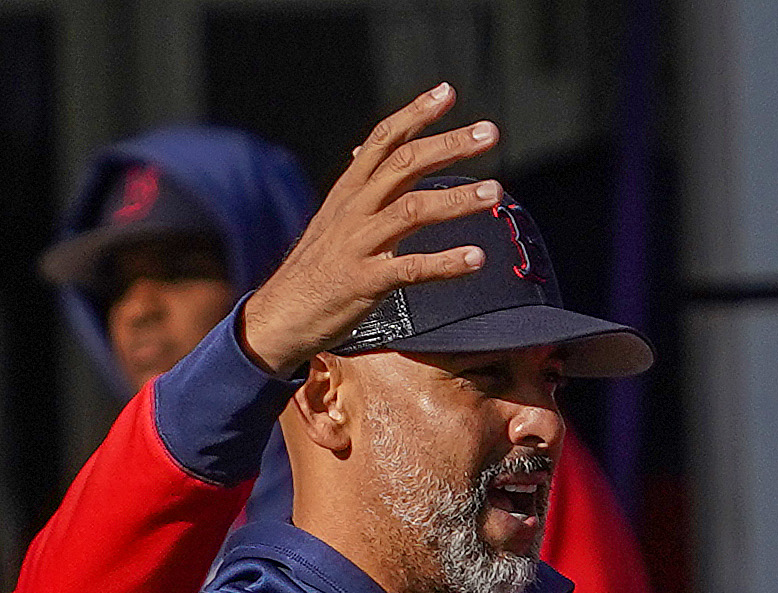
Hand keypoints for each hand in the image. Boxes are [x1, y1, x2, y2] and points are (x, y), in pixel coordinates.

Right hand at [239, 84, 504, 374]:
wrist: (280, 315)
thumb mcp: (336, 220)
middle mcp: (354, 210)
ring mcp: (359, 244)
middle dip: (449, 144)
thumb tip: (369, 154)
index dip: (415, 114)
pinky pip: (411, 268)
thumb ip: (362, 190)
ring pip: (412, 210)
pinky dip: (446, 263)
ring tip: (497, 191)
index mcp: (349, 192)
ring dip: (457, 198)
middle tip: (491, 132)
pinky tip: (477, 259)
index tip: (447, 92)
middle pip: (404, 164)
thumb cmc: (317, 269)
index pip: (383, 139)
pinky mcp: (365, 281)